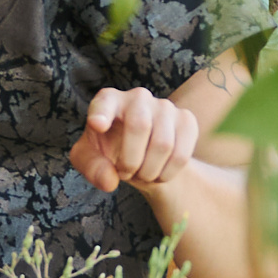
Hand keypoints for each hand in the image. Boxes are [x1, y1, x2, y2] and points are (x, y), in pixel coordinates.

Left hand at [70, 86, 201, 197]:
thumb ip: (92, 168)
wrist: (142, 155)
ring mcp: (165, 106)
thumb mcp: (91, 159)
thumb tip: (110, 181)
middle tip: (125, 173)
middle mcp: (138, 97)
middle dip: (130, 161)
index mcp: (109, 101)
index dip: (102, 113)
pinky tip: (160, 173)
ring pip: (163, 144)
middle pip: (139, 126)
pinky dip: (168, 173)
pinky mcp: (187, 120)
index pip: (105, 103)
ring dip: (149, 171)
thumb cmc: (110, 151)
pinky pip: (181, 154)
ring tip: (142, 173)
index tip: (97, 125)